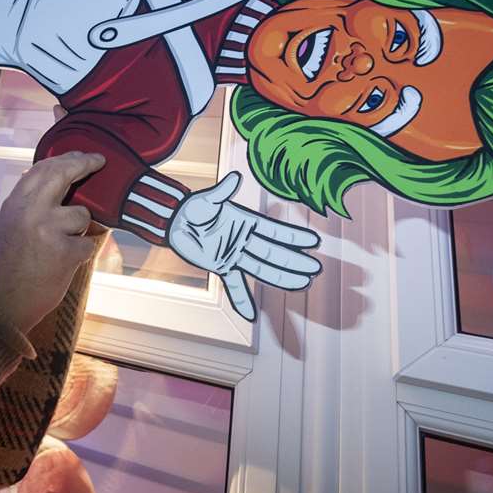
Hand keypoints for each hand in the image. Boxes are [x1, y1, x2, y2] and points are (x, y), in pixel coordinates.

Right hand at [0, 151, 108, 332]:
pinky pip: (89, 243)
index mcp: (15, 204)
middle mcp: (30, 212)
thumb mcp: (11, 223)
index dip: (65, 158)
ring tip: (61, 245)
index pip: (42, 169)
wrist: (7, 300)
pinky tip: (65, 262)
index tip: (81, 155)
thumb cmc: (13, 262)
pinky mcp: (65, 253)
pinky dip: (82, 253)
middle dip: (84, 164)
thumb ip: (30, 200)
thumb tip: (53, 173)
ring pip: (82, 215)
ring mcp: (47, 231)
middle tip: (98, 161)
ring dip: (79, 229)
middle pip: (62, 174)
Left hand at [167, 172, 322, 321]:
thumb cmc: (193, 207)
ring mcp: (235, 255)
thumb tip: (235, 177)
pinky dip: (241, 300)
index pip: (275, 232)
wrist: (176, 222)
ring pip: (263, 269)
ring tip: (303, 284)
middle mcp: (245, 240)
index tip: (314, 241)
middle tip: (316, 269)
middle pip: (274, 253)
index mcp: (246, 222)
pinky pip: (235, 285)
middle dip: (295, 261)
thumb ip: (222, 192)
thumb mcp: (207, 200)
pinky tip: (251, 315)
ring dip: (282, 278)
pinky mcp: (222, 266)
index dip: (294, 237)